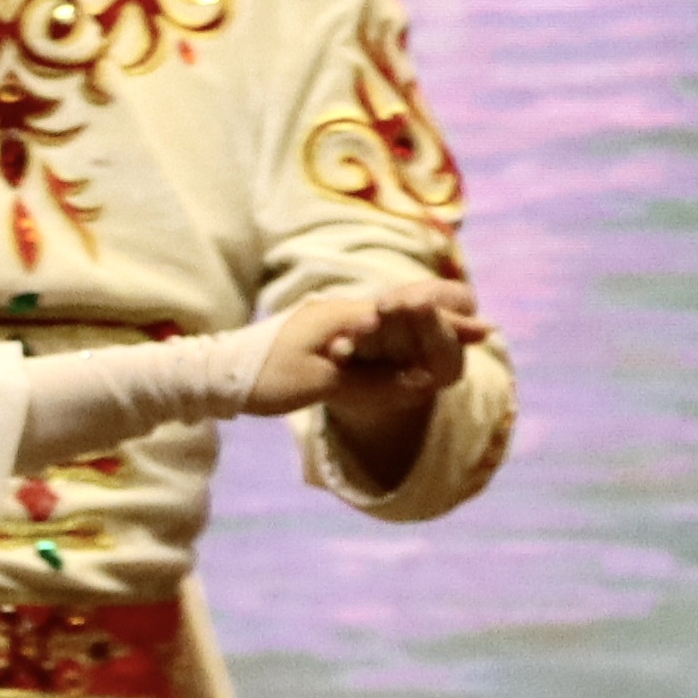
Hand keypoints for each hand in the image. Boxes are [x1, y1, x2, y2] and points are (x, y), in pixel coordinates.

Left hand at [246, 280, 483, 477]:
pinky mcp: (321, 336)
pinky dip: (397, 340)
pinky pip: (370, 335)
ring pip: (388, 324)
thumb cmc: (260, 379)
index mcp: (342, 316)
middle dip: (444, 322)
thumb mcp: (319, 385)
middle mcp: (339, 311)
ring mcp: (329, 321)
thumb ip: (373, 383)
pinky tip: (414, 351)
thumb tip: (419, 383)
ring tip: (462, 335)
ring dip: (424, 330)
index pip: (406, 315)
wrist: (212, 376)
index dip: (445, 323)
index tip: (481, 331)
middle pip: (403, 314)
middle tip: (485, 329)